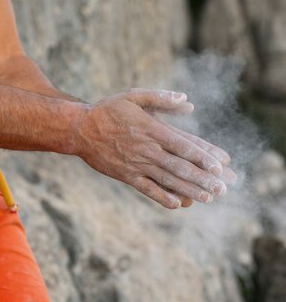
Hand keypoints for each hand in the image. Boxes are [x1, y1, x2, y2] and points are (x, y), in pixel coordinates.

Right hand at [75, 88, 235, 208]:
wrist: (79, 130)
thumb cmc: (108, 110)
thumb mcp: (133, 96)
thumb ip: (161, 98)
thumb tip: (188, 102)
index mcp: (151, 129)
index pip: (183, 144)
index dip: (203, 155)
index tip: (221, 165)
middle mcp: (146, 149)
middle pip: (179, 165)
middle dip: (203, 177)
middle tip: (223, 187)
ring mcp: (135, 164)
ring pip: (166, 179)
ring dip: (188, 189)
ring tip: (208, 197)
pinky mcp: (125, 175)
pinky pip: (146, 189)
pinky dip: (161, 197)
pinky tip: (177, 204)